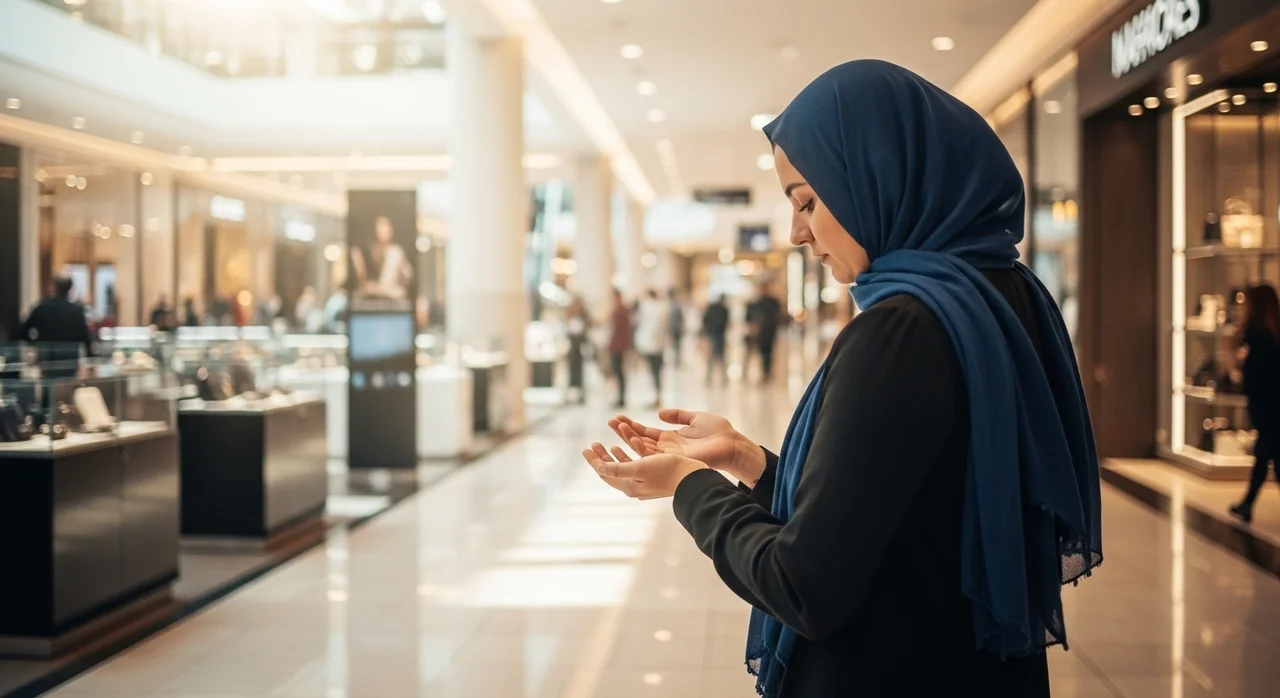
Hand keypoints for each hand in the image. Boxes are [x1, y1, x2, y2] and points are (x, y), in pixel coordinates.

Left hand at [582, 442, 707, 499]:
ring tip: (607, 446)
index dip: (594, 461)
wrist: (693, 479)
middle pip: (612, 471)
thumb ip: (618, 468)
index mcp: (629, 486)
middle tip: (594, 444)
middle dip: (602, 457)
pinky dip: (628, 456)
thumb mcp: (639, 468)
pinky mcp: (654, 477)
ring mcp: (644, 483)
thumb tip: (599, 469)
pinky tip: (627, 448)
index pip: (605, 473)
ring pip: (623, 468)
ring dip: (614, 456)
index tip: (585, 449)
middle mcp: (635, 486)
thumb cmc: (667, 471)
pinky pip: (634, 466)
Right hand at [608, 409, 765, 483]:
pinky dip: (641, 446)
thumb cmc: (718, 432)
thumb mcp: (694, 417)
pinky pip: (653, 454)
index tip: (616, 419)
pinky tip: (629, 436)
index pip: (645, 433)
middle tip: (608, 421)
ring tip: (614, 425)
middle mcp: (667, 449)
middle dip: (623, 431)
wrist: (732, 444)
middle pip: (639, 440)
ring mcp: (669, 456)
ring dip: (628, 436)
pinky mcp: (675, 459)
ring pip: (643, 447)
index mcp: (670, 439)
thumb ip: (677, 415)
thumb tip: (659, 412)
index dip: (631, 426)